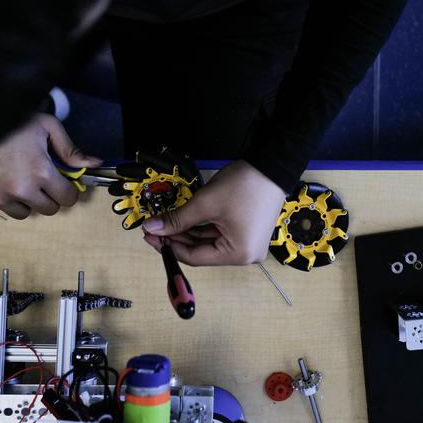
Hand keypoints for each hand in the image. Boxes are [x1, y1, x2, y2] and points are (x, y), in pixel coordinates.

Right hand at [0, 113, 101, 218]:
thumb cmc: (10, 122)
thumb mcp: (45, 126)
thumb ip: (70, 149)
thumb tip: (93, 163)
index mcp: (40, 172)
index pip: (67, 198)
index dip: (68, 190)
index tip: (63, 182)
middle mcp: (22, 190)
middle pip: (49, 210)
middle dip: (50, 196)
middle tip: (42, 179)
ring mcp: (1, 197)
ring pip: (27, 213)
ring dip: (29, 201)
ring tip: (22, 179)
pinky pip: (5, 208)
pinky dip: (8, 199)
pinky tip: (4, 179)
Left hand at [142, 160, 285, 265]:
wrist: (272, 164)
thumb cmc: (243, 186)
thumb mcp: (205, 203)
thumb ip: (176, 219)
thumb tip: (152, 229)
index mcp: (238, 254)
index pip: (194, 257)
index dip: (168, 247)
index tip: (149, 236)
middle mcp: (245, 255)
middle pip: (202, 252)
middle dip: (177, 239)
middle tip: (154, 228)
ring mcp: (248, 244)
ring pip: (208, 243)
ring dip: (187, 233)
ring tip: (166, 222)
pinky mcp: (247, 233)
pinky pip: (219, 235)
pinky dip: (201, 228)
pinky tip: (184, 220)